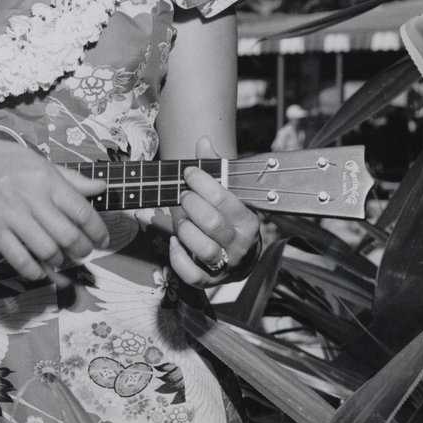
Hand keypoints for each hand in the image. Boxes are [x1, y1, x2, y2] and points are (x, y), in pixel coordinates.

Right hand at [0, 132, 109, 284]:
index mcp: (46, 179)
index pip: (82, 211)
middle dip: (82, 251)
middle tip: (81, 253)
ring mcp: (11, 217)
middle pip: (69, 236)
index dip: (97, 231)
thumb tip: (100, 187)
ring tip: (60, 259)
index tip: (102, 240)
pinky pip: (20, 260)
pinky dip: (35, 271)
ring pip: (48, 251)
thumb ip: (69, 177)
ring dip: (59, 261)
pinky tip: (39, 269)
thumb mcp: (35, 160)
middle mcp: (31, 198)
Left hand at [155, 137, 261, 286]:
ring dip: (185, 229)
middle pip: (212, 223)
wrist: (239, 256)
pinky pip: (191, 274)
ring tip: (181, 219)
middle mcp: (240, 244)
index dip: (201, 183)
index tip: (188, 173)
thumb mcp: (226, 193)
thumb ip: (214, 168)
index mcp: (247, 220)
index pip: (224, 199)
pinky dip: (178, 257)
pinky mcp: (210, 280)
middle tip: (183, 196)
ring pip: (203, 249)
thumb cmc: (228, 219)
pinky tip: (175, 242)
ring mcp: (226, 264)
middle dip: (191, 205)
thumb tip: (204, 141)